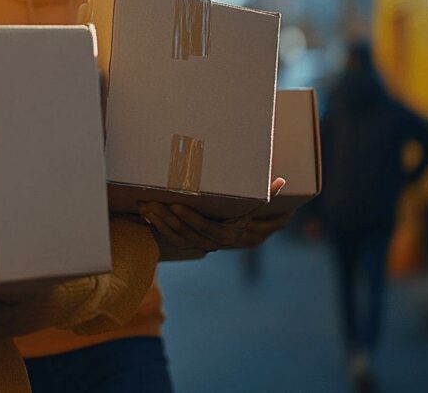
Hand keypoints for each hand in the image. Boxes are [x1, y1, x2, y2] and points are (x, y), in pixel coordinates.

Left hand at [141, 178, 285, 253]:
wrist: (239, 232)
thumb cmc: (246, 212)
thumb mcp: (256, 203)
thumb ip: (267, 193)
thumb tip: (281, 181)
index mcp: (229, 234)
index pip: (207, 227)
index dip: (191, 218)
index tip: (176, 204)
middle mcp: (214, 243)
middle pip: (187, 233)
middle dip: (168, 218)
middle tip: (153, 203)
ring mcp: (200, 245)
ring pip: (176, 238)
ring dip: (159, 222)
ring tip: (146, 207)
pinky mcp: (188, 245)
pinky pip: (170, 240)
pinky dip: (157, 228)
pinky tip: (146, 216)